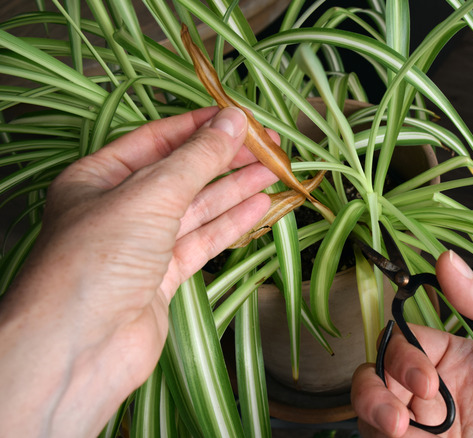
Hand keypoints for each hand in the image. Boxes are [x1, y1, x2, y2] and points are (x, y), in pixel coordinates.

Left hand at [0, 107, 277, 436]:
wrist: (81, 345)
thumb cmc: (96, 261)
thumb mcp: (151, 195)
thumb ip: (197, 158)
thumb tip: (232, 121)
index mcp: (99, 177)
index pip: (158, 140)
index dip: (200, 126)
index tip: (240, 117)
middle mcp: (119, 209)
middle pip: (182, 174)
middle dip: (225, 159)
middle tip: (268, 147)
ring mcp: (142, 245)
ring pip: (197, 209)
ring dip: (235, 189)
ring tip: (274, 172)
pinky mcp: (162, 278)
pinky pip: (202, 241)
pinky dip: (231, 224)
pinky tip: (259, 207)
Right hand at [351, 250, 472, 436]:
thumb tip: (446, 259)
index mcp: (466, 362)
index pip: (411, 342)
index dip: (405, 352)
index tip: (428, 379)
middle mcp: (442, 396)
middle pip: (381, 373)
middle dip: (378, 385)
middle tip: (409, 411)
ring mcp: (434, 432)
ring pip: (372, 409)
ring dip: (371, 409)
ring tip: (398, 430)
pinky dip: (382, 434)